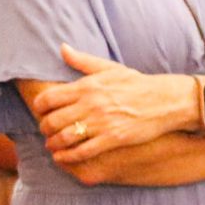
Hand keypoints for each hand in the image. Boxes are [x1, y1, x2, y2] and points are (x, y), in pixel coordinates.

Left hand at [34, 45, 192, 163]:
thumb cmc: (136, 84)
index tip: (41, 111)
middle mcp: (92, 104)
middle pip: (52, 120)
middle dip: (44, 128)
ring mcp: (101, 122)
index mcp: (88, 85)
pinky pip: (81, 151)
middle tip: (46, 130)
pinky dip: (67, 156)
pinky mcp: (112, 138)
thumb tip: (62, 48)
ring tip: (53, 144)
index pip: (49, 98)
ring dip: (53, 144)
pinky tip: (62, 156)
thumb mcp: (110, 68)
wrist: (165, 100)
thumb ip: (83, 61)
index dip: (39, 107)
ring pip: (64, 137)